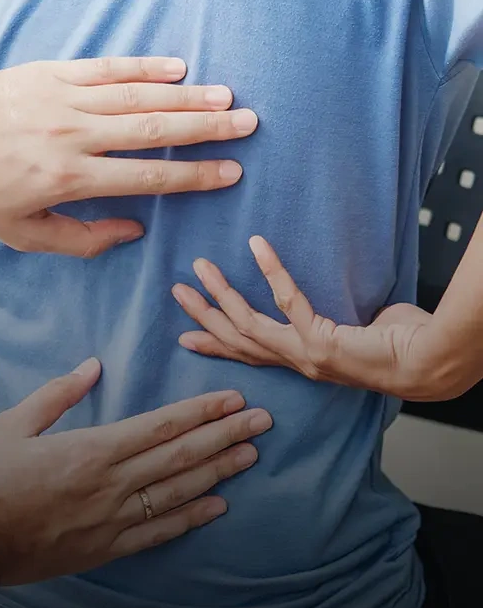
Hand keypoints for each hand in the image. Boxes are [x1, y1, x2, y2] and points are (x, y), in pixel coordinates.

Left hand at [0, 57, 256, 256]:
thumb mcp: (25, 235)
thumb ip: (83, 240)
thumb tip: (134, 230)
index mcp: (68, 179)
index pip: (147, 177)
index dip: (194, 175)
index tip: (230, 171)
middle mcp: (73, 136)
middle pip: (153, 130)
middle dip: (206, 128)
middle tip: (247, 124)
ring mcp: (63, 99)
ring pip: (136, 96)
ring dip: (186, 96)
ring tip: (226, 97)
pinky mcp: (51, 72)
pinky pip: (106, 68)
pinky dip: (144, 67)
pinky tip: (177, 67)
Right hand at [0, 358, 270, 585]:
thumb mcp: (13, 423)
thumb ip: (58, 394)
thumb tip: (93, 366)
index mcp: (91, 449)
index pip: (160, 425)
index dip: (201, 411)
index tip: (234, 399)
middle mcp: (112, 484)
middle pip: (180, 455)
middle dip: (225, 436)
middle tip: (263, 422)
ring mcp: (113, 519)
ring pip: (178, 492)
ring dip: (218, 472)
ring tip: (251, 456)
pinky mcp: (107, 547)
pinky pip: (158, 532)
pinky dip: (191, 519)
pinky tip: (219, 506)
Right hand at [173, 236, 448, 401]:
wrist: (430, 362)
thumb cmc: (400, 345)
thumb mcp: (349, 332)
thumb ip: (326, 322)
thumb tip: (318, 304)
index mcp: (301, 361)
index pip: (248, 353)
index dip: (215, 344)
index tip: (187, 335)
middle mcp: (296, 362)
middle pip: (236, 340)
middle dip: (204, 316)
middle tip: (177, 291)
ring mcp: (305, 354)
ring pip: (247, 324)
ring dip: (220, 295)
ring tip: (200, 267)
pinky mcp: (319, 340)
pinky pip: (287, 299)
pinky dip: (271, 269)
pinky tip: (257, 244)